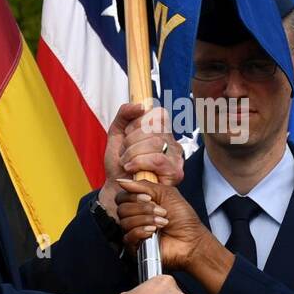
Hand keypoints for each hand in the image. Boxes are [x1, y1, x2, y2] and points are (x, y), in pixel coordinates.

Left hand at [99, 103, 182, 220]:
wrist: (116, 188)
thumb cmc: (119, 163)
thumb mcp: (116, 133)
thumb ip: (125, 113)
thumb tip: (141, 105)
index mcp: (163, 131)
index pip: (158, 114)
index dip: (137, 125)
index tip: (128, 137)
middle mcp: (173, 143)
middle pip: (154, 129)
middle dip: (131, 142)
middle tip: (124, 155)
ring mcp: (176, 158)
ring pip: (155, 143)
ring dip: (132, 154)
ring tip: (126, 163)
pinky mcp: (176, 173)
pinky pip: (157, 160)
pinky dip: (138, 163)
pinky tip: (131, 169)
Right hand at [114, 178, 217, 273]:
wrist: (192, 239)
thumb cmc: (183, 218)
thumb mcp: (166, 193)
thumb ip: (144, 185)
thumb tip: (122, 180)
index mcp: (139, 204)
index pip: (122, 197)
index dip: (133, 196)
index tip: (150, 198)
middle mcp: (134, 217)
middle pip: (122, 209)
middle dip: (143, 209)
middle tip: (161, 211)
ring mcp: (134, 232)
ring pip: (125, 222)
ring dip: (146, 220)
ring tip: (162, 222)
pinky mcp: (135, 247)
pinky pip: (128, 236)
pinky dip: (142, 231)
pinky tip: (154, 232)